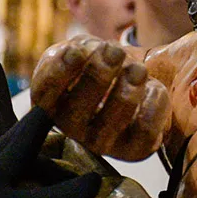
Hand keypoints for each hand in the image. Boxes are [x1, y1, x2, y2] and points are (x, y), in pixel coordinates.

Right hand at [32, 36, 170, 161]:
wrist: (133, 83)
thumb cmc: (99, 64)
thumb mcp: (83, 49)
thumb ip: (78, 48)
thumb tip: (82, 52)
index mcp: (52, 102)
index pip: (44, 92)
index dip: (58, 72)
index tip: (76, 51)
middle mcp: (72, 127)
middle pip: (78, 107)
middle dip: (98, 74)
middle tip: (115, 51)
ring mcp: (102, 142)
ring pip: (112, 120)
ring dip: (128, 87)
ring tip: (138, 68)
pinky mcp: (133, 149)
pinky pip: (144, 130)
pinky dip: (151, 102)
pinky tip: (152, 87)